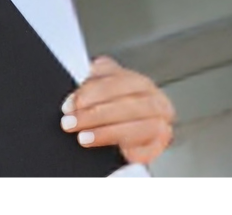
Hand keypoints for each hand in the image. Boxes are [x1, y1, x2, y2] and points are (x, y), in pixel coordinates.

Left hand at [60, 56, 174, 165]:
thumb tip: (78, 94)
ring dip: (106, 133)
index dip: (91, 92)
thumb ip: (91, 87)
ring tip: (83, 138)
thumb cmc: (113, 108)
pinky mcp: (159, 147)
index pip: (117, 81)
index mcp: (139, 82)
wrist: (130, 133)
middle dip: (95, 115)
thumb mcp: (101, 91)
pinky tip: (113, 149)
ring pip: (135, 127)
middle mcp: (155, 100)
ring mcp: (161, 123)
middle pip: (127, 105)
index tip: (70, 105)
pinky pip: (145, 149)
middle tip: (71, 123)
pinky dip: (127, 150)